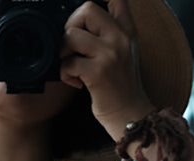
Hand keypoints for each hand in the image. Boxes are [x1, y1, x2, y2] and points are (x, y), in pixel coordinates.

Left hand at [59, 0, 153, 140]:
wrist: (130, 116)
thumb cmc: (122, 87)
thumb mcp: (125, 52)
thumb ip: (111, 32)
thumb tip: (83, 19)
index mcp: (127, 30)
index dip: (94, 2)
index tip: (83, 19)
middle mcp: (120, 38)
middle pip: (87, 8)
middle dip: (71, 24)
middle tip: (72, 46)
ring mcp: (109, 55)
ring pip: (72, 34)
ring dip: (63, 51)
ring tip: (71, 65)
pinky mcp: (97, 73)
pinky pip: (68, 62)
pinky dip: (65, 73)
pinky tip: (75, 83)